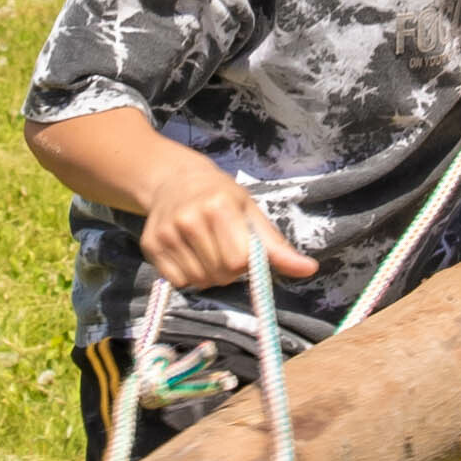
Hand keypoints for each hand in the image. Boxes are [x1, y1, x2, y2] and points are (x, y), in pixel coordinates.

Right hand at [136, 147, 311, 293]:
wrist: (172, 179)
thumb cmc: (219, 195)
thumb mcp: (250, 212)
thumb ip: (277, 246)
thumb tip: (310, 270)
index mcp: (219, 207)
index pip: (238, 260)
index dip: (245, 262)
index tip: (242, 248)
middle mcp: (189, 219)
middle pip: (219, 273)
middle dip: (228, 271)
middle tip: (223, 248)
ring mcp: (167, 233)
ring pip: (198, 281)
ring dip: (208, 275)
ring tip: (207, 251)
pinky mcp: (150, 246)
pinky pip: (177, 281)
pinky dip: (188, 276)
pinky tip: (189, 255)